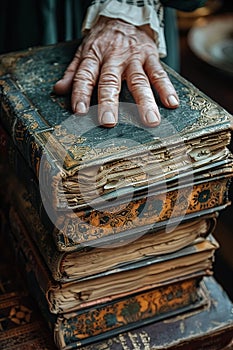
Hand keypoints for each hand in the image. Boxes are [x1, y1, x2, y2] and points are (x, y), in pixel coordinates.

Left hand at [54, 16, 178, 127]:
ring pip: (139, 81)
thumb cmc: (102, 40)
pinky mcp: (150, 56)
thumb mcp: (83, 52)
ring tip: (151, 121)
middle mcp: (113, 58)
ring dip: (145, 102)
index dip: (80, 94)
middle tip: (109, 121)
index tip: (79, 112)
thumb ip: (73, 72)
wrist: (124, 15)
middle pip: (110, 81)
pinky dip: (166, 88)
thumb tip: (58, 90)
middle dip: (109, 102)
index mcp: (94, 57)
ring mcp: (134, 57)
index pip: (84, 77)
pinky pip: (159, 73)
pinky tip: (171, 104)